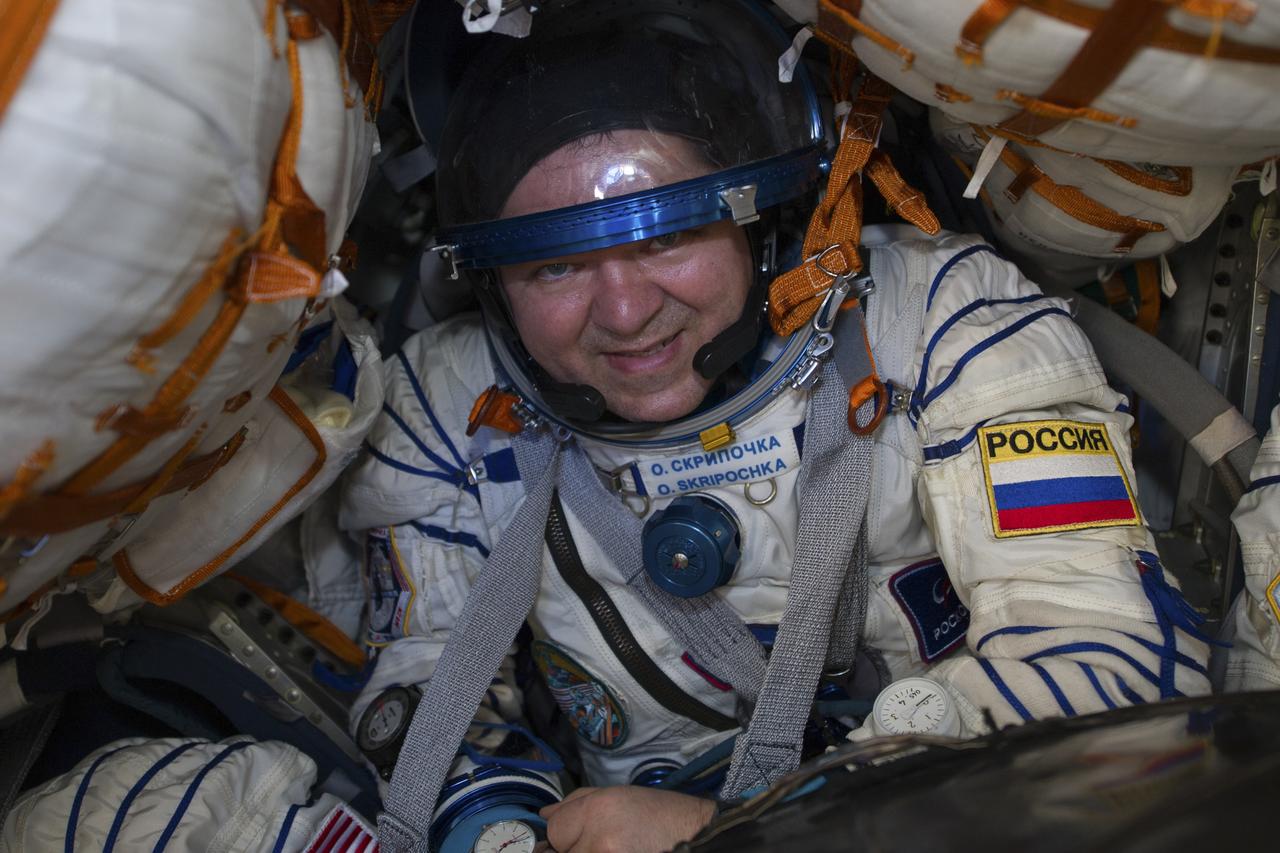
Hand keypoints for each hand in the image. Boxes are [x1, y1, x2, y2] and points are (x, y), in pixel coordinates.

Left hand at [538, 785, 715, 852]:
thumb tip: (545, 816)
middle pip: (565, 851)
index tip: (577, 837)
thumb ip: (577, 803)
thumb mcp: (619, 796)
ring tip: (618, 847)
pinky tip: (625, 851)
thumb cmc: (661, 814)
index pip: (556, 830)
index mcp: (598, 809)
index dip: (564, 836)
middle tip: (605, 843)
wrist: (698, 837)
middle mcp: (599, 837)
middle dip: (577, 849)